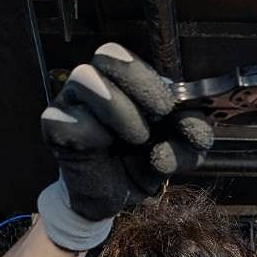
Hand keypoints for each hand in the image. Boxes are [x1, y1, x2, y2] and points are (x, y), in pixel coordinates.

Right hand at [41, 43, 213, 220]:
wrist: (111, 201)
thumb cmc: (139, 165)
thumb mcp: (176, 152)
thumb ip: (192, 138)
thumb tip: (201, 130)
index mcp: (123, 82)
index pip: (128, 55)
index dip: (150, 77)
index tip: (169, 109)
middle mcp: (93, 84)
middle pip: (107, 55)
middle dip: (141, 85)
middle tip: (158, 118)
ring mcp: (70, 102)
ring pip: (85, 78)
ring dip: (120, 110)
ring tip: (136, 140)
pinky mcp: (55, 128)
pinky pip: (71, 120)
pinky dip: (97, 137)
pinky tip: (106, 152)